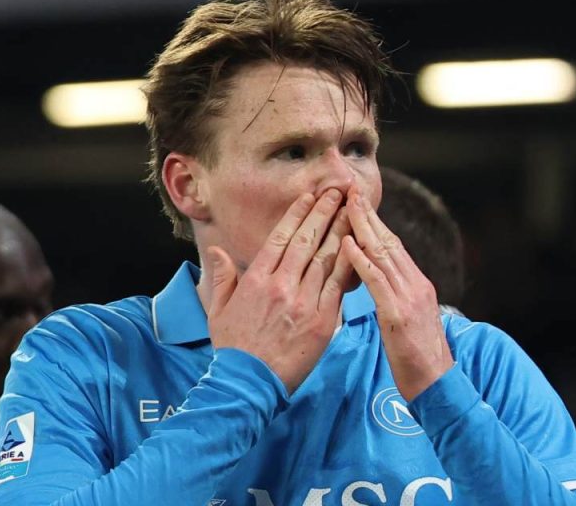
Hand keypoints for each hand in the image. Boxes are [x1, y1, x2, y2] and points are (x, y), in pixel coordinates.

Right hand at [206, 189, 353, 392]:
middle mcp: (281, 285)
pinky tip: (358, 246)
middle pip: (306, 240)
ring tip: (352, 210)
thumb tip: (218, 251)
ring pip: (326, 258)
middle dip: (324, 212)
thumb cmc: (233, 349)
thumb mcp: (218, 310)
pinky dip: (348, 264)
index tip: (310, 196)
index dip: (297, 214)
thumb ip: (222, 277)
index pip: (280, 238)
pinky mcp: (323, 321)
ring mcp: (304, 302)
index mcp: (256, 280)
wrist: (249, 384)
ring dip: (340, 230)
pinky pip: (338, 286)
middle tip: (338, 191)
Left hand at [342, 186, 453, 400]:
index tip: (356, 201)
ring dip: (362, 227)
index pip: (393, 245)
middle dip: (367, 214)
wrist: (437, 387)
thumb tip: (379, 280)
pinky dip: (362, 261)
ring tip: (346, 205)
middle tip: (348, 189)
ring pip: (383, 255)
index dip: (374, 221)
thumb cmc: (417, 359)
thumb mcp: (407, 320)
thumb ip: (395, 297)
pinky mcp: (398, 316)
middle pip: (388, 241)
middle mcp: (415, 285)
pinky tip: (348, 245)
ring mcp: (409, 299)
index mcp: (417, 285)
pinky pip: (378, 283)